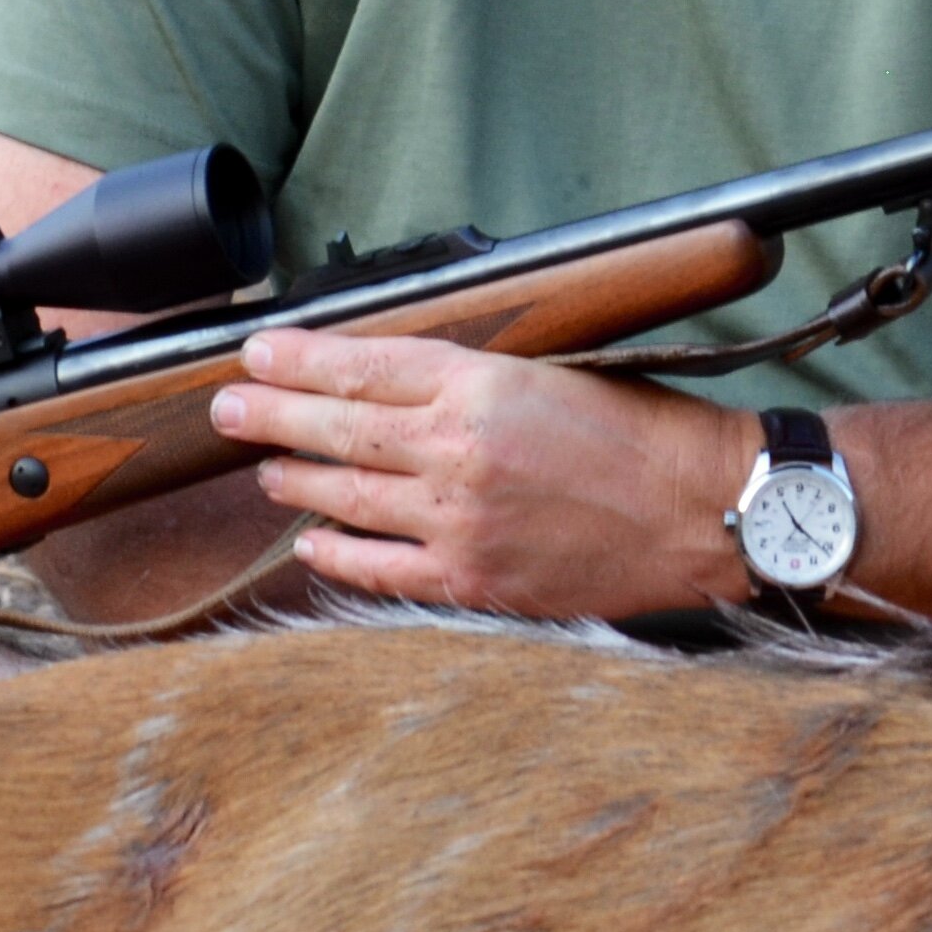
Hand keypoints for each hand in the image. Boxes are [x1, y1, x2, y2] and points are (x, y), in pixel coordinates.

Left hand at [210, 331, 753, 615]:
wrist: (705, 510)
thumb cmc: (648, 432)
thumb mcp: (558, 371)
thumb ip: (476, 377)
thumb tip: (399, 379)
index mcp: (483, 384)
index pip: (365, 366)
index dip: (302, 360)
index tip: (259, 352)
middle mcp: (459, 450)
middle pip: (338, 428)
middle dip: (272, 413)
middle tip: (225, 406)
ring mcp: (460, 521)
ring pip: (347, 497)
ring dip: (295, 479)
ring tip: (262, 466)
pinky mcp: (475, 579)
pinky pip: (381, 570)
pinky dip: (338, 553)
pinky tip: (310, 540)